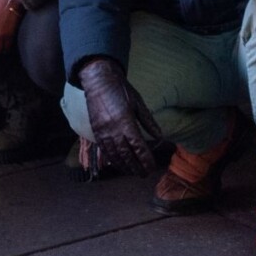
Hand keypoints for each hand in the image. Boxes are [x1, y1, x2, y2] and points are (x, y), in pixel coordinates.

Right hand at [76, 56, 166, 176]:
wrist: (99, 81)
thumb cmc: (121, 90)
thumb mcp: (138, 103)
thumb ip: (148, 121)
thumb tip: (159, 137)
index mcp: (126, 121)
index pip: (138, 147)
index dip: (145, 159)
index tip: (151, 167)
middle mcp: (113, 129)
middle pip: (126, 154)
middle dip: (136, 166)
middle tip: (143, 174)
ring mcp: (103, 131)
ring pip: (114, 155)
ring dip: (124, 166)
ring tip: (132, 172)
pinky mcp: (96, 131)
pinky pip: (104, 150)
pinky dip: (111, 159)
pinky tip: (117, 164)